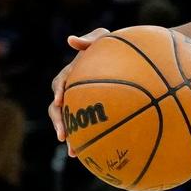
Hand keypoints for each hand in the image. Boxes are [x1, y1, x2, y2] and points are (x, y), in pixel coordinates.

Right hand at [47, 28, 109, 153]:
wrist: (131, 57)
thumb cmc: (115, 44)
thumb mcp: (104, 37)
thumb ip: (90, 39)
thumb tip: (70, 39)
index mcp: (72, 73)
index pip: (61, 83)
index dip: (59, 92)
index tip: (61, 102)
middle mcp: (73, 89)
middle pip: (60, 108)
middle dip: (60, 123)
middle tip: (62, 136)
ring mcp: (82, 101)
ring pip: (71, 121)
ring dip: (71, 136)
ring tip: (75, 152)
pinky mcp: (94, 111)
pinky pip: (89, 126)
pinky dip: (90, 138)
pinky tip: (98, 153)